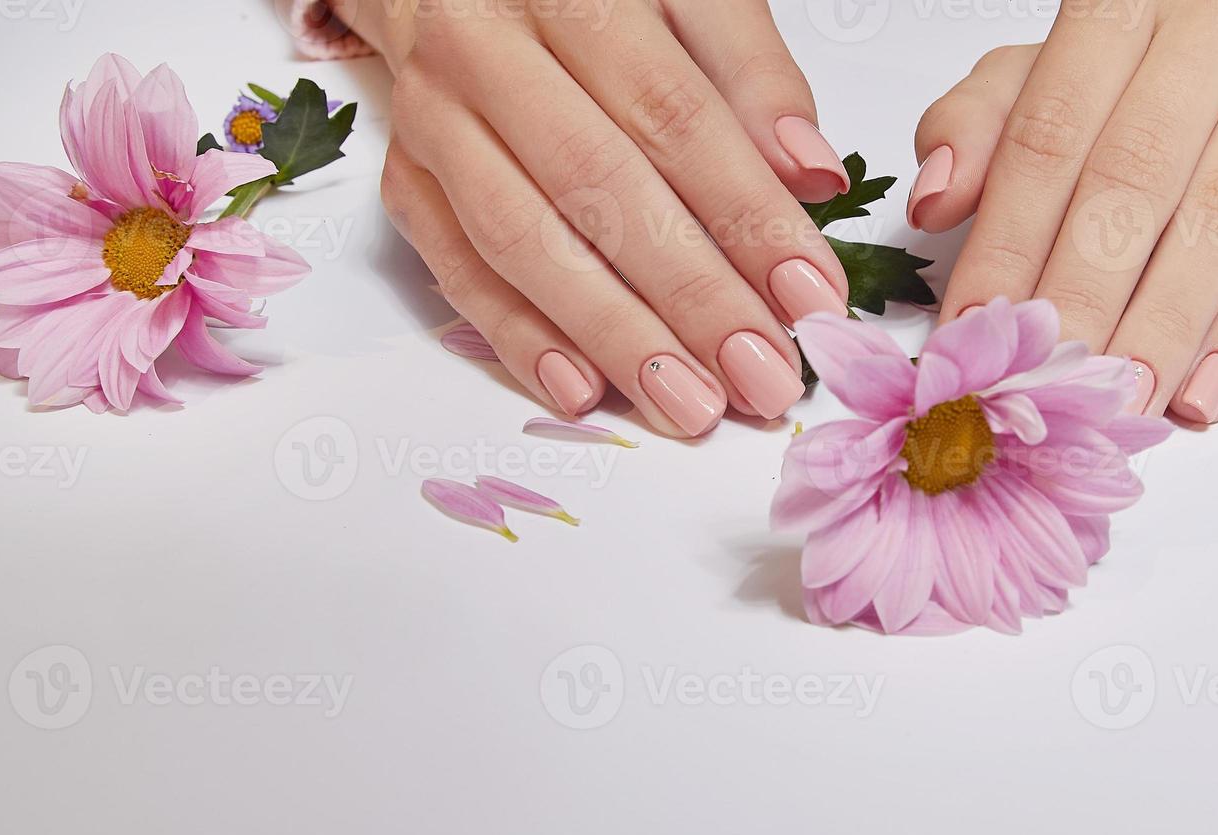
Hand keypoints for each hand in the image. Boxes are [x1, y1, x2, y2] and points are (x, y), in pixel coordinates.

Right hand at [351, 0, 851, 435]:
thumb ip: (752, 73)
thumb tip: (811, 176)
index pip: (674, 116)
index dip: (747, 214)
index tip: (810, 297)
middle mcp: (485, 47)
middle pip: (598, 186)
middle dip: (691, 295)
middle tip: (761, 376)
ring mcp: (434, 118)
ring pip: (523, 240)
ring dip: (612, 335)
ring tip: (689, 405)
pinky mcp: (407, 179)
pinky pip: (458, 271)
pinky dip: (519, 339)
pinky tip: (583, 392)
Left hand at [911, 0, 1217, 422]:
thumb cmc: (1154, 59)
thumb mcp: (1049, 69)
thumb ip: (981, 124)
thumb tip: (934, 200)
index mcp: (1123, 6)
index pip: (1049, 137)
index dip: (1006, 242)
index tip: (974, 329)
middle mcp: (1215, 27)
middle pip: (1135, 181)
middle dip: (1083, 296)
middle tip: (1046, 382)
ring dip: (1164, 328)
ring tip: (1119, 404)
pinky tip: (1202, 391)